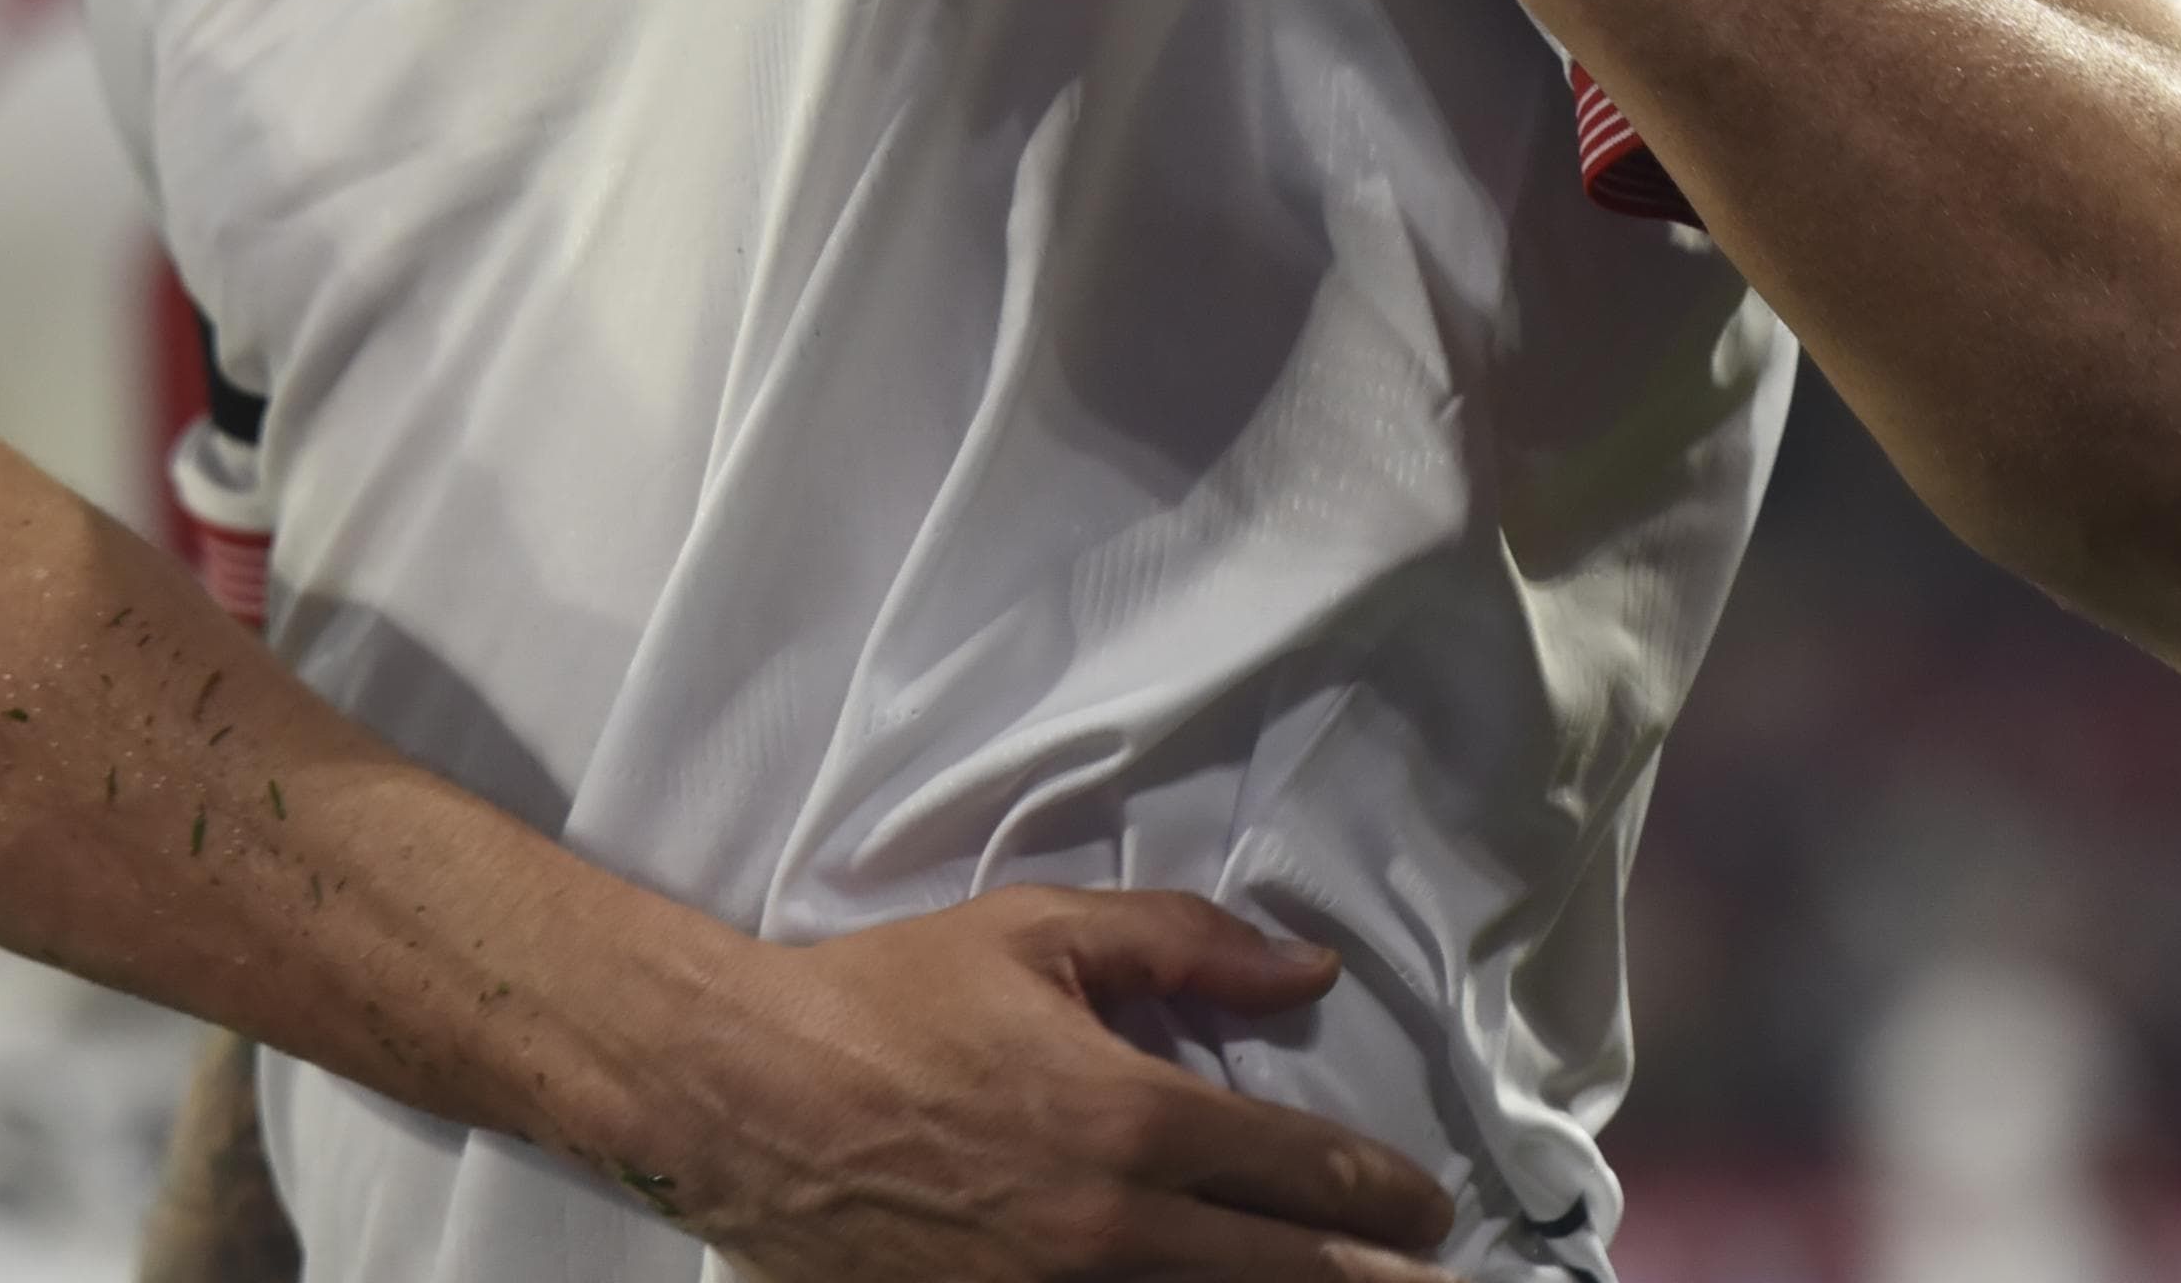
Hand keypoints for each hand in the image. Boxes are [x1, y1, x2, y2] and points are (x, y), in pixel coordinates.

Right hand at [636, 887, 1453, 1281]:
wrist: (745, 1097)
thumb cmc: (888, 1000)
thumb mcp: (1033, 932)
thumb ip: (1181, 942)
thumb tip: (1306, 969)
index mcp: (1131, 1118)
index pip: (1300, 1173)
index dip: (1382, 1193)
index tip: (1424, 1203)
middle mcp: (1112, 1229)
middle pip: (1287, 1274)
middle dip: (1378, 1280)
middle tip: (1435, 1280)